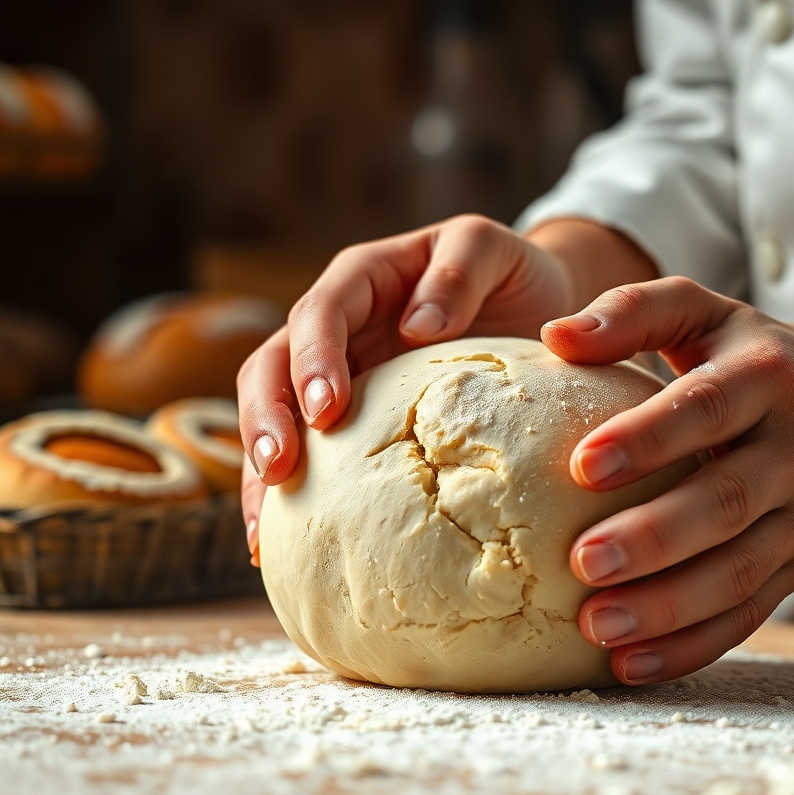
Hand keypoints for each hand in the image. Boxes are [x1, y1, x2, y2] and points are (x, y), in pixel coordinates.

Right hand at [237, 215, 575, 558]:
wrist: (533, 305)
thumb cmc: (514, 275)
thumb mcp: (492, 250)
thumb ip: (459, 272)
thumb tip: (416, 328)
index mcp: (362, 281)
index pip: (320, 313)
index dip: (313, 359)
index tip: (327, 411)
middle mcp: (337, 329)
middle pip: (272, 365)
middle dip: (267, 417)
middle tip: (278, 468)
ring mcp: (338, 375)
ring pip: (276, 416)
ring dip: (260, 469)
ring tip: (263, 527)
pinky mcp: (351, 421)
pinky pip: (309, 456)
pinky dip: (287, 498)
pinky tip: (277, 544)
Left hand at [542, 278, 793, 684]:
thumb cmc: (758, 356)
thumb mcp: (705, 313)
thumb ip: (634, 312)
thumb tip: (554, 336)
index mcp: (766, 380)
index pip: (706, 409)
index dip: (648, 439)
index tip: (582, 466)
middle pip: (726, 502)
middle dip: (654, 538)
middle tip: (582, 564)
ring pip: (739, 572)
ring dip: (668, 608)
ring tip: (596, 627)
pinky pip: (749, 613)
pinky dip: (693, 646)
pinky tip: (632, 665)